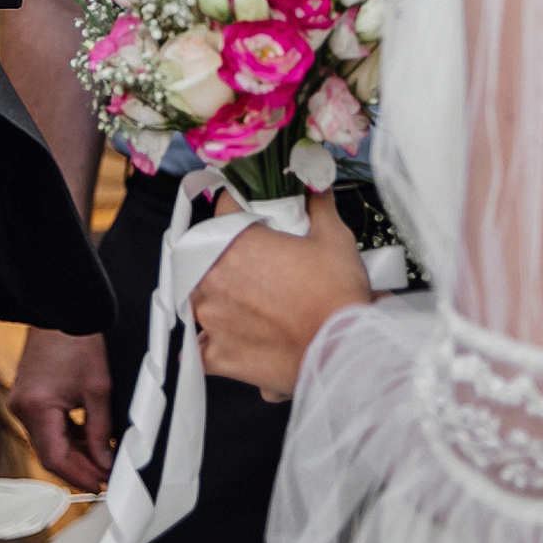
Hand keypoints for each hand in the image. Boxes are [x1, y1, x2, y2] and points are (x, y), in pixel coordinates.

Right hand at [7, 328, 114, 490]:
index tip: (99, 484)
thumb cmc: (75, 340)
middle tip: (104, 476)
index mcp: (36, 407)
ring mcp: (21, 403)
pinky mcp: (27, 398)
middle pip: (49, 453)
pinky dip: (65, 436)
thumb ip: (101, 430)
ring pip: (47, 442)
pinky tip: (86, 440)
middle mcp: (21, 408)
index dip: (79, 475)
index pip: (55, 458)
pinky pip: (45, 427)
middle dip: (78, 467)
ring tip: (100, 460)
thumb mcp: (98, 389)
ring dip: (73, 453)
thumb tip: (105, 460)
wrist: (60, 312)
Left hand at [194, 192, 372, 398]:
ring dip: (218, 294)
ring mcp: (211, 319)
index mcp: (235, 243)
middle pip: (206, 254)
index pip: (224, 210)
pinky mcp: (217, 355)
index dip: (241, 208)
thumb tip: (315, 187)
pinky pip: (200, 348)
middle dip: (228, 255)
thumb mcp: (334, 238)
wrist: (344, 350)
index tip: (253, 216)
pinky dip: (210, 343)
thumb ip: (318, 205)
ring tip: (250, 300)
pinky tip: (227, 337)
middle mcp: (213, 279)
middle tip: (258, 263)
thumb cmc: (336, 297)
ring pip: (198, 297)